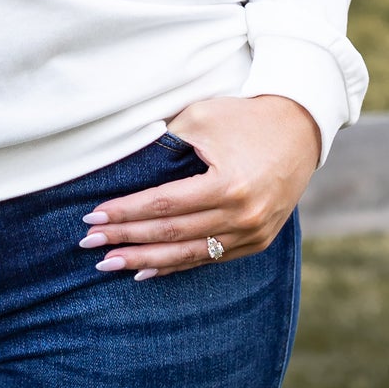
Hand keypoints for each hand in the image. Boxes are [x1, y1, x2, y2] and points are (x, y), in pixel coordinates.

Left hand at [78, 95, 320, 277]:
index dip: (125, 212)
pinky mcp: (257, 241)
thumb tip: (124, 168)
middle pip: (171, 234)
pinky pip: (209, 258)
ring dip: (145, 261)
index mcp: (228, 185)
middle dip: (126, 239)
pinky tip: (146, 270)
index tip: (93, 216)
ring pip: (188, 254)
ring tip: (108, 264)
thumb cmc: (243, 116)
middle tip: (89, 243)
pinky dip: (176, 265)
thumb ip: (166, 144)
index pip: (163, 205)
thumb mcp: (201, 117)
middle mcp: (243, 215)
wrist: (299, 128)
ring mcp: (252, 233)